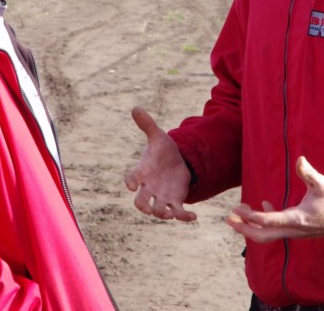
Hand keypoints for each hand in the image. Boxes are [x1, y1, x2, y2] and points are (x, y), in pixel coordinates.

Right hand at [124, 107, 196, 221]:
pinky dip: (184, 217)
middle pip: (140, 201)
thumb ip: (147, 124)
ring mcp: (161, 196)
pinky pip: (177, 212)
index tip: (131, 185)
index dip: (130, 181)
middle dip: (143, 206)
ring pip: (157, 210)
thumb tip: (135, 107)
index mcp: (142, 172)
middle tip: (148, 209)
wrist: (176, 163)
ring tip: (169, 215)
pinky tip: (194, 217)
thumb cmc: (162, 151)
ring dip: (162, 214)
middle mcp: (149, 187)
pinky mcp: (175, 201)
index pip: (131, 178)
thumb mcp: (158, 136)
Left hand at [225, 156, 323, 242]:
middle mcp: (293, 229)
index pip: (269, 221)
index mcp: (297, 219)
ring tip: (237, 213)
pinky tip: (263, 205)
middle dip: (243, 228)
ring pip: (267, 235)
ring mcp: (294, 232)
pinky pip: (276, 230)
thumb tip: (299, 159)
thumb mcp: (323, 185)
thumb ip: (309, 173)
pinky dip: (264, 221)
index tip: (238, 210)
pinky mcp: (296, 230)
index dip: (251, 217)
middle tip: (228, 218)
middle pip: (262, 236)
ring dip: (251, 226)